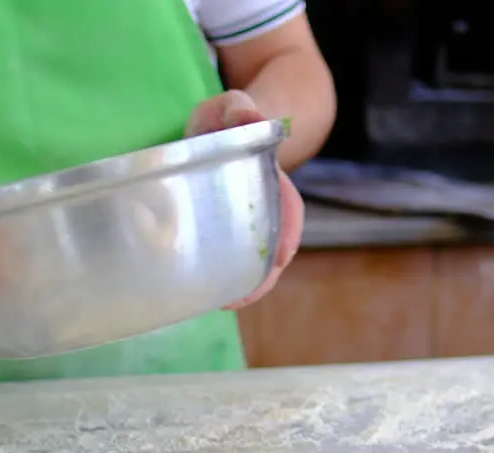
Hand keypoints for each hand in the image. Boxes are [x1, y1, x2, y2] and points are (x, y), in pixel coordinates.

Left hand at [185, 90, 303, 309]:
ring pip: (254, 258)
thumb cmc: (223, 121)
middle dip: (264, 276)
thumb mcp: (229, 108)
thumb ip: (237, 108)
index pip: (288, 209)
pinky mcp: (221, 230)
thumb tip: (247, 116)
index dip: (287, 234)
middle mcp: (262, 206)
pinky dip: (223, 276)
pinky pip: (229, 257)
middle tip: (239, 299)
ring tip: (221, 304)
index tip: (280, 258)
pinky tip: (205, 291)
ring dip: (245, 284)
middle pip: (274, 246)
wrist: (214, 130)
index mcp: (269, 178)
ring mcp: (243, 222)